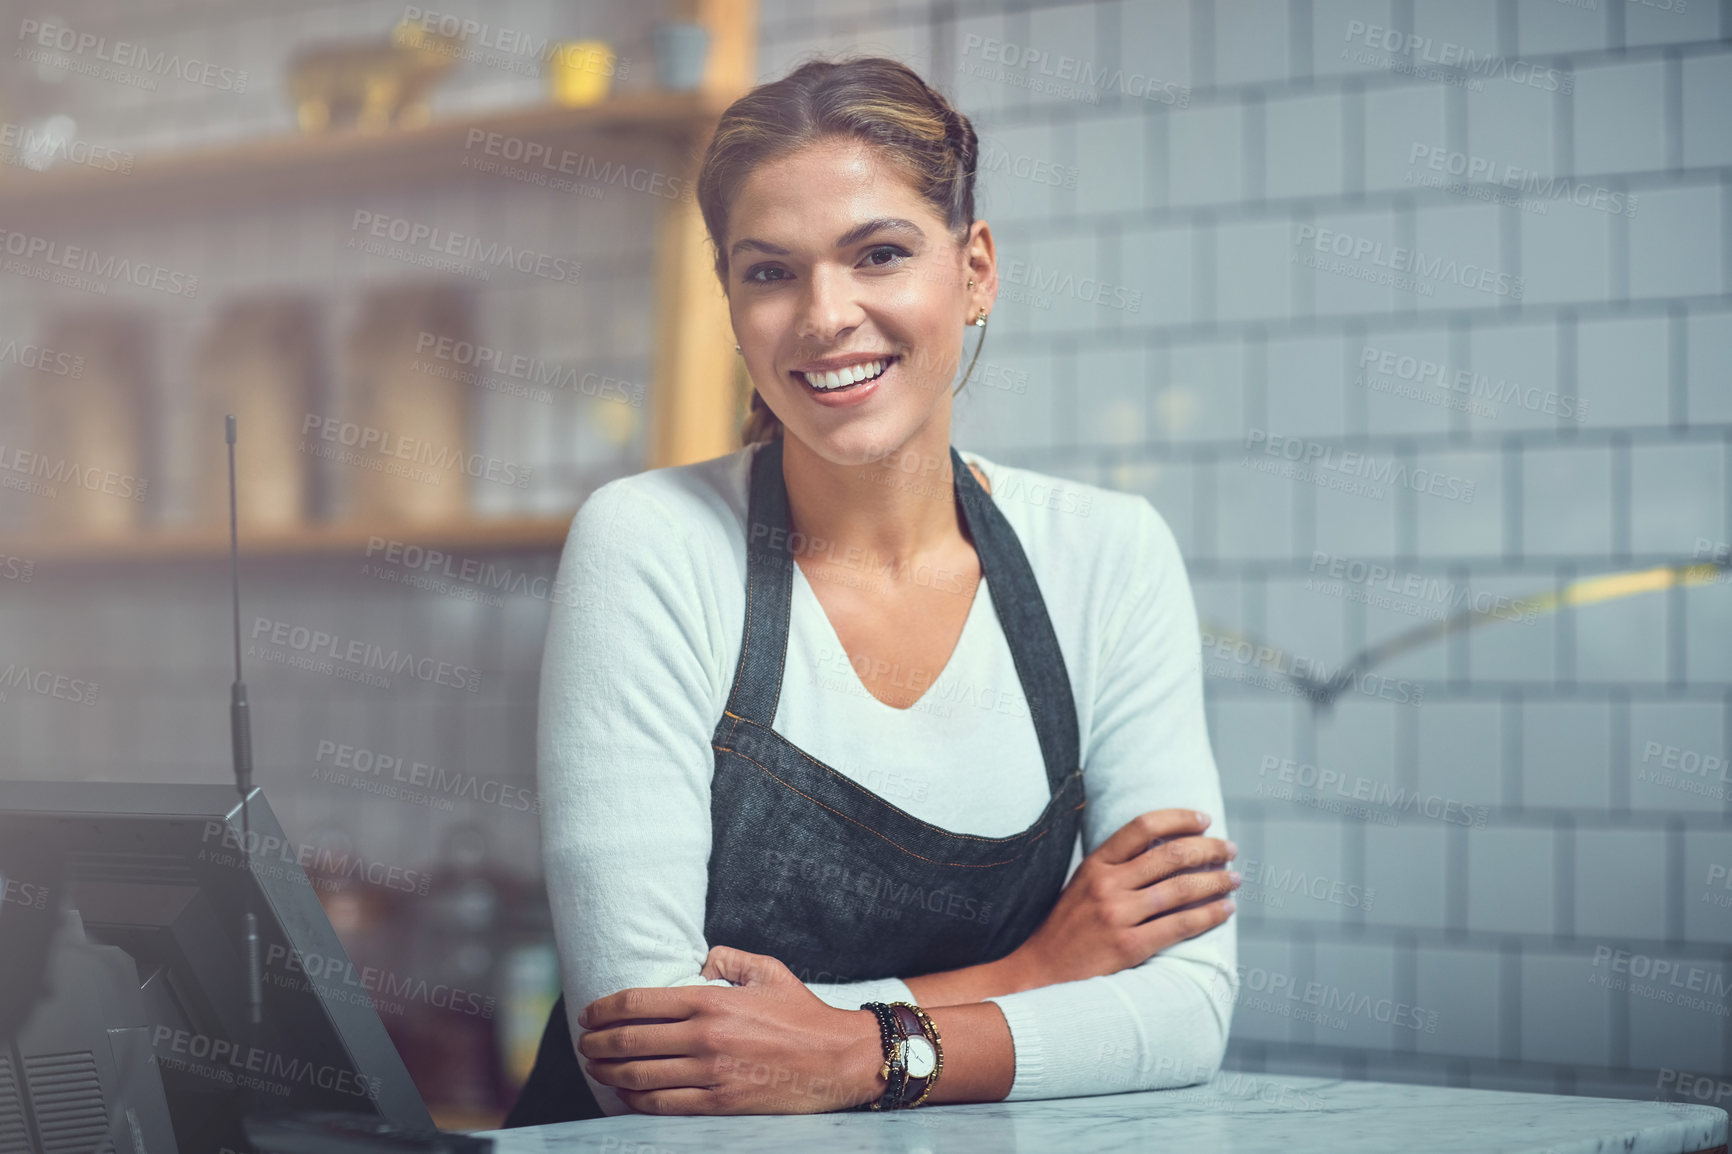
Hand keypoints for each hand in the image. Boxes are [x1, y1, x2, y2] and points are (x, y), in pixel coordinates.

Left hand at [576, 945, 883, 1114]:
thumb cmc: (802, 1013)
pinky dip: (634, 1100)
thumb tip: (696, 963)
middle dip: (597, 1043)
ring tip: (595, 1067)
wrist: (837, 1059)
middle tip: (584, 1042)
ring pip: (639, 1077)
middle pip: (630, 1042)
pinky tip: (624, 1094)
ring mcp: (710, 1074)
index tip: (589, 1013)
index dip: (604, 1009)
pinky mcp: (719, 1104)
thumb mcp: (766, 970)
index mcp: (712, 1000)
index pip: (640, 1003)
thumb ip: (726, 959)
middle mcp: (705, 1037)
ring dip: (607, 1073)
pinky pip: (662, 1105)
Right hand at [1004, 809, 1237, 989]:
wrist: (1040, 973)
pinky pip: (1180, 925)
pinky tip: (1226, 909)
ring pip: (1181, 888)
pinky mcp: (1129, 947)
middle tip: (1230, 850)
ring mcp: (1117, 915)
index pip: (1142, 826)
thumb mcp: (1083, 886)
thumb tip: (1168, 850)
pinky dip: (1210, 915)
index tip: (1204, 819)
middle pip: (1170, 854)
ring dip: (1216, 881)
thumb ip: (1117, 867)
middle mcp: (1107, 885)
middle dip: (1208, 848)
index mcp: (1095, 864)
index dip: (1178, 818)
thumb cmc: (1068, 929)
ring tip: (1235, 879)